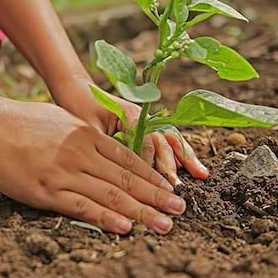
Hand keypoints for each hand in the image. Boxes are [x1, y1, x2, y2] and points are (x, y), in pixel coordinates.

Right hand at [0, 100, 186, 234]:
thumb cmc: (19, 120)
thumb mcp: (58, 119)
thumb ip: (82, 135)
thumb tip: (100, 146)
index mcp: (85, 134)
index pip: (127, 159)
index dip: (152, 176)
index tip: (170, 189)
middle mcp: (80, 152)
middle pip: (126, 179)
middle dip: (156, 196)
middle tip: (180, 210)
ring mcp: (63, 171)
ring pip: (110, 195)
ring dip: (141, 211)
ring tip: (164, 224)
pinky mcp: (45, 190)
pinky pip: (81, 206)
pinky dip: (106, 218)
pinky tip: (125, 227)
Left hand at [50, 75, 208, 185]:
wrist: (76, 89)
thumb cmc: (78, 107)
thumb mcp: (87, 127)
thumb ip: (104, 144)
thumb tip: (115, 170)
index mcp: (129, 114)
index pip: (145, 142)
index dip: (149, 164)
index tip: (152, 184)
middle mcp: (142, 117)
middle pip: (162, 141)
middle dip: (171, 166)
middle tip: (177, 188)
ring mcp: (145, 120)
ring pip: (169, 140)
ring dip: (184, 158)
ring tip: (201, 174)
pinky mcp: (144, 127)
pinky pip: (165, 140)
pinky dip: (179, 153)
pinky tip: (193, 167)